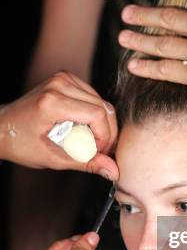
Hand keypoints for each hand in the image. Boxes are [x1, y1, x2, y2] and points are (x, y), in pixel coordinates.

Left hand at [0, 71, 118, 179]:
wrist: (2, 127)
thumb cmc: (21, 143)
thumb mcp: (53, 158)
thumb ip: (86, 162)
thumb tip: (113, 171)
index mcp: (52, 102)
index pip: (97, 114)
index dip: (105, 136)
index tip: (98, 152)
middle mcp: (59, 84)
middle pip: (103, 107)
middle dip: (107, 132)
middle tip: (99, 150)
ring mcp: (63, 78)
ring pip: (102, 101)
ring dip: (103, 123)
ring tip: (91, 140)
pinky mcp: (66, 78)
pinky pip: (93, 96)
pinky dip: (95, 114)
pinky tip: (86, 128)